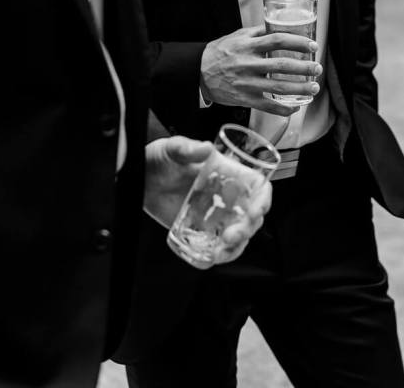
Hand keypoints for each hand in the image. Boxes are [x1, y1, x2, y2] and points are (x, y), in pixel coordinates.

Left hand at [143, 136, 271, 262]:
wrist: (140, 178)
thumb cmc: (160, 158)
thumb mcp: (172, 149)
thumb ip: (186, 148)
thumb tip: (205, 148)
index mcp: (228, 173)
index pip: (257, 186)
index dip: (263, 199)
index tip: (256, 211)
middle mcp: (227, 195)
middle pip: (252, 215)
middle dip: (248, 229)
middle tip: (231, 235)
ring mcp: (216, 214)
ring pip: (240, 234)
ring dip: (237, 246)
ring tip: (222, 250)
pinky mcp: (202, 230)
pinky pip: (220, 246)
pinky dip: (223, 254)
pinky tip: (214, 256)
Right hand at [200, 24, 321, 114]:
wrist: (198, 71)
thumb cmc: (220, 52)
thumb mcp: (237, 36)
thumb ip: (258, 32)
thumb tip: (279, 26)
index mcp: (248, 45)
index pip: (278, 40)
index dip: (298, 42)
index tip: (312, 45)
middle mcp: (249, 63)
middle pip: (282, 64)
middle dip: (304, 67)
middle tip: (317, 68)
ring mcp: (247, 82)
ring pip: (279, 87)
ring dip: (300, 88)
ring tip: (314, 88)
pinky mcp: (245, 98)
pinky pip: (268, 105)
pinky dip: (284, 108)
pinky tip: (296, 107)